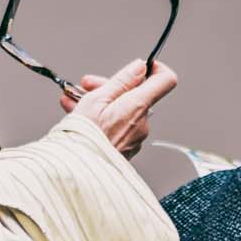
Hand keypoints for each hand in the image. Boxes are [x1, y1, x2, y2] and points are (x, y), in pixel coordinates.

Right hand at [62, 58, 178, 158]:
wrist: (76, 173)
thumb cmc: (84, 138)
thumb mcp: (98, 100)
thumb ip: (122, 80)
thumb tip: (140, 67)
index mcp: (137, 106)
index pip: (165, 80)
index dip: (155, 68)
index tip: (140, 66)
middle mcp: (142, 123)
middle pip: (135, 95)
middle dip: (110, 87)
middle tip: (86, 86)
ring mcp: (134, 139)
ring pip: (122, 111)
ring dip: (101, 104)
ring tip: (75, 103)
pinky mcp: (125, 150)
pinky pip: (118, 127)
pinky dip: (103, 120)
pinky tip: (83, 120)